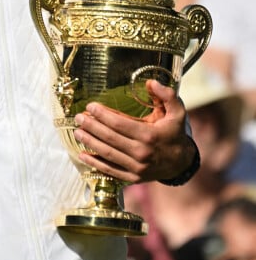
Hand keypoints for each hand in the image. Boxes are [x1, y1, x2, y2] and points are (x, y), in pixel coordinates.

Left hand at [73, 79, 194, 183]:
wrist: (181, 163)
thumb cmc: (175, 133)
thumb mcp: (177, 112)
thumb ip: (166, 95)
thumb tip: (151, 82)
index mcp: (150, 135)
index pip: (119, 124)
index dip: (102, 115)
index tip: (90, 106)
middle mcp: (141, 153)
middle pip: (110, 138)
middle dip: (91, 126)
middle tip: (78, 118)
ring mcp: (136, 167)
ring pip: (107, 154)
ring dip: (89, 143)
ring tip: (77, 132)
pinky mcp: (132, 177)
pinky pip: (110, 170)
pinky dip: (94, 163)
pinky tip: (82, 155)